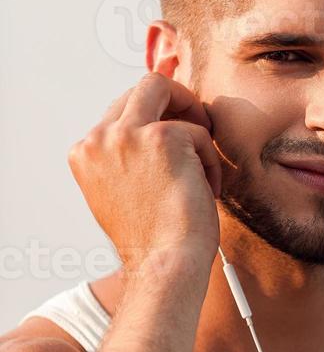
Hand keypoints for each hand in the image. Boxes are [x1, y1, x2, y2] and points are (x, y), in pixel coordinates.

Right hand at [67, 72, 221, 278]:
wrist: (164, 264)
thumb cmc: (152, 238)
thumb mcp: (123, 190)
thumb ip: (127, 156)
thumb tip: (154, 126)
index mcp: (85, 153)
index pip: (120, 111)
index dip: (153, 116)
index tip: (176, 130)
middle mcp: (99, 139)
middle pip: (138, 88)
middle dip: (173, 100)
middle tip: (197, 126)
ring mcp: (128, 135)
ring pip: (162, 87)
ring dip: (192, 121)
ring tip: (203, 163)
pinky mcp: (163, 138)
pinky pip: (198, 130)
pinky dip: (210, 159)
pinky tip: (207, 188)